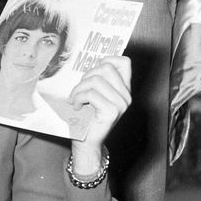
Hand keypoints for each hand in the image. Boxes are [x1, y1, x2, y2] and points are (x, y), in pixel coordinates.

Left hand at [69, 55, 131, 173]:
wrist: (86, 142)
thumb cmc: (86, 117)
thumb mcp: (93, 93)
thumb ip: (96, 79)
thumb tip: (87, 60)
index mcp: (124, 89)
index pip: (124, 62)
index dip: (107, 59)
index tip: (92, 70)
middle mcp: (126, 95)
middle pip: (106, 68)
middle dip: (86, 76)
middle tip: (79, 89)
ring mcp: (121, 104)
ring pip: (96, 80)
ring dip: (79, 89)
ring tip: (74, 99)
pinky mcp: (112, 112)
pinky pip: (91, 94)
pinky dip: (78, 98)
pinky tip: (76, 106)